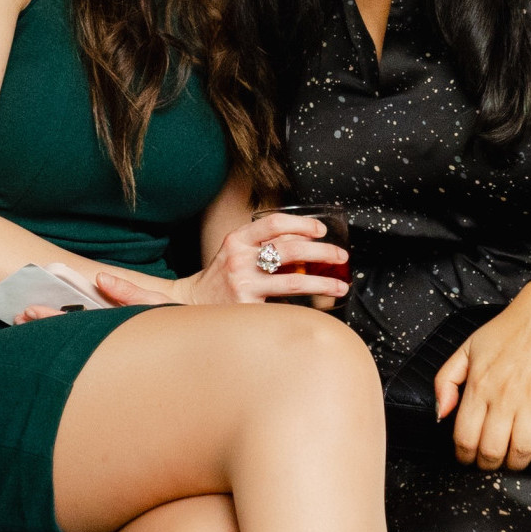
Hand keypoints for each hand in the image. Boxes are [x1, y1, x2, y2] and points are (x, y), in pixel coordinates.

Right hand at [87, 213, 348, 307]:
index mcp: (237, 239)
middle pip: (290, 250)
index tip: (321, 230)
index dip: (302, 224)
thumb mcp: (236, 251)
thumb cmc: (220, 278)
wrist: (190, 305)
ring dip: (322, 282)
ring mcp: (243, 285)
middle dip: (322, 253)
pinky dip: (306, 306)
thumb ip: (264, 244)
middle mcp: (239, 259)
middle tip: (340, 257)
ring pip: (293, 281)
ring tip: (340, 285)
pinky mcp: (247, 308)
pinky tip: (320, 309)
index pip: (274, 223)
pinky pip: (285, 305)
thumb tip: (306, 242)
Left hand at [435, 281, 530, 470]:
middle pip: (492, 449)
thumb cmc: (506, 331)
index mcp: (479, 385)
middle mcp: (504, 395)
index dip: (464, 456)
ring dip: (516, 463)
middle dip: (489, 465)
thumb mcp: (466, 349)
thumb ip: (445, 381)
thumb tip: (440, 414)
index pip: (465, 436)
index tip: (468, 459)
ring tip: (514, 460)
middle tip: (491, 463)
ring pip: (521, 449)